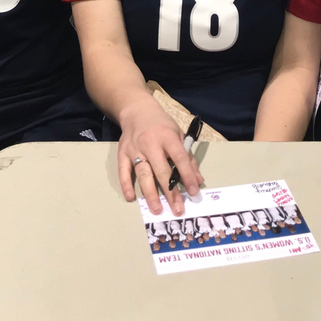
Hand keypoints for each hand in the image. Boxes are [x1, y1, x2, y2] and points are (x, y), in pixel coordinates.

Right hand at [117, 96, 203, 215]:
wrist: (136, 111)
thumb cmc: (161, 125)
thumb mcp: (178, 135)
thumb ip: (188, 157)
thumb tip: (197, 180)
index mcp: (167, 137)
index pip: (179, 158)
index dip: (187, 175)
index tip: (194, 192)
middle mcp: (150, 143)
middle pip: (161, 170)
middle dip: (170, 192)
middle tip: (177, 209)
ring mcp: (135, 149)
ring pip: (143, 174)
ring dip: (150, 193)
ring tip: (157, 209)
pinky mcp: (122, 153)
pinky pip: (123, 171)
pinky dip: (125, 184)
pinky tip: (130, 197)